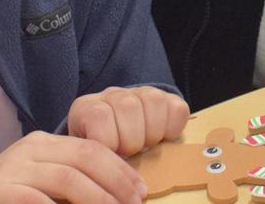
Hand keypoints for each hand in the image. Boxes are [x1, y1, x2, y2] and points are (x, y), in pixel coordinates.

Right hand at [0, 130, 146, 203]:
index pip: (93, 148)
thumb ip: (70, 181)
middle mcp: (28, 149)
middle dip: (116, 184)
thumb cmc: (4, 201)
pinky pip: (36, 200)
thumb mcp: (39, 183)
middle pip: (86, 159)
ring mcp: (10, 169)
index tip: (142, 192)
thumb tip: (119, 194)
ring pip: (67, 179)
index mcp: (43, 143)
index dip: (121, 170)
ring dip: (97, 200)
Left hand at [68, 86, 190, 156]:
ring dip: (152, 132)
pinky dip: (173, 127)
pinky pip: (177, 108)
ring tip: (146, 146)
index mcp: (87, 108)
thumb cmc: (98, 154)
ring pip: (154, 100)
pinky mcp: (166, 99)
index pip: (99, 115)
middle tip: (130, 153)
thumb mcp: (87, 156)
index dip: (109, 142)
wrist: (111, 139)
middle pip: (128, 106)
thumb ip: (93, 157)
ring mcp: (140, 94)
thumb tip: (107, 170)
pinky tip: (162, 139)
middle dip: (132, 139)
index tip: (111, 156)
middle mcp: (113, 94)